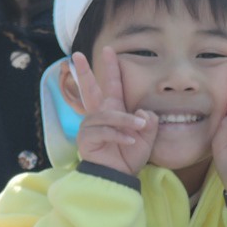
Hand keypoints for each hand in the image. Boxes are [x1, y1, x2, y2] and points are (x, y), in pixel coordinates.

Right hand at [72, 48, 156, 175]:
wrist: (118, 177)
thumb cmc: (129, 156)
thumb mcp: (147, 136)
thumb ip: (149, 120)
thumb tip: (143, 111)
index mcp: (112, 111)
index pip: (112, 85)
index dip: (112, 68)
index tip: (110, 50)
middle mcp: (98, 115)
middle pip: (89, 89)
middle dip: (83, 72)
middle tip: (77, 55)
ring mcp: (90, 126)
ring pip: (107, 115)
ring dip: (126, 121)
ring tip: (139, 129)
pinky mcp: (86, 138)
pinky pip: (105, 131)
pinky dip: (120, 136)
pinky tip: (130, 142)